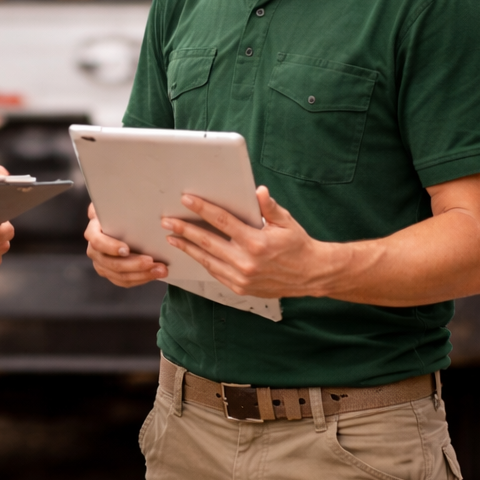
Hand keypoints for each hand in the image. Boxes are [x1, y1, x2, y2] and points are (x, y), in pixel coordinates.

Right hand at [85, 202, 167, 287]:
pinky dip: (141, 279)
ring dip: (141, 274)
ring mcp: (102, 264)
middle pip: (111, 263)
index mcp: (93, 232)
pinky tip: (155, 274)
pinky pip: (125, 281)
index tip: (127, 249)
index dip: (111, 247)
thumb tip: (114, 196)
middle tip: (152, 261)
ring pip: (119, 275)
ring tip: (161, 270)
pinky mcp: (112, 273)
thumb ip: (112, 200)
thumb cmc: (118, 211)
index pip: (98, 242)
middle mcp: (94, 251)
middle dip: (133, 264)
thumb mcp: (114, 203)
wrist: (122, 224)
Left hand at [161, 186, 334, 298]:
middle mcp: (246, 262)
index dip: (202, 209)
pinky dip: (202, 262)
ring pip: (207, 260)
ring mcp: (242, 278)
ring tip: (172, 237)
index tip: (187, 200)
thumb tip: (259, 191)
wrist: (312, 275)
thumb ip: (269, 207)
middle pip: (207, 242)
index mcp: (256, 242)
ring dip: (187, 248)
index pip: (222, 221)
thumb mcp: (286, 222)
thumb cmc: (298, 245)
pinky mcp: (241, 288)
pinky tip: (192, 253)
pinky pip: (216, 273)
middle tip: (167, 221)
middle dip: (184, 230)